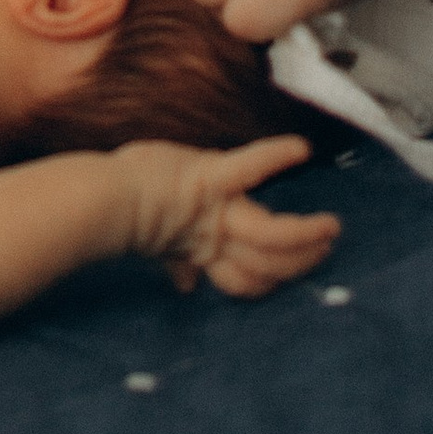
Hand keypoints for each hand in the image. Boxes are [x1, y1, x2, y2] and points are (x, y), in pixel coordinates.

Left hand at [107, 135, 338, 297]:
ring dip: (304, 235)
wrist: (103, 200)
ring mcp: (216, 209)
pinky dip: (275, 156)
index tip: (287, 277)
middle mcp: (216, 236)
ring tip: (329, 228)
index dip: (270, 282)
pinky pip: (250, 166)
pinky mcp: (210, 176)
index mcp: (205, 250)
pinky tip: (301, 148)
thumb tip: (185, 284)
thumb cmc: (123, 211)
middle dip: (301, 260)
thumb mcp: (156, 246)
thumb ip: (176, 264)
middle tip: (328, 248)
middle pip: (267, 263)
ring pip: (270, 234)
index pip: (249, 280)